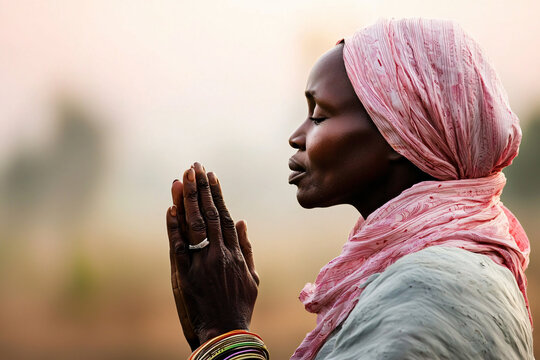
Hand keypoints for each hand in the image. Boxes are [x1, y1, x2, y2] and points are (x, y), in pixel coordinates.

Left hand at [166, 162, 258, 348]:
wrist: (225, 331)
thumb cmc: (240, 305)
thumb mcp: (252, 277)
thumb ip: (248, 248)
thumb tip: (244, 221)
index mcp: (236, 253)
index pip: (225, 216)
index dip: (217, 194)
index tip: (211, 176)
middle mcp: (219, 254)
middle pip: (210, 214)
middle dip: (201, 188)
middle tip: (195, 167)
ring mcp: (201, 263)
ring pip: (194, 225)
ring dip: (187, 200)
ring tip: (182, 178)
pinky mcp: (185, 275)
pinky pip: (178, 246)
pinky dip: (174, 227)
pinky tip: (170, 209)